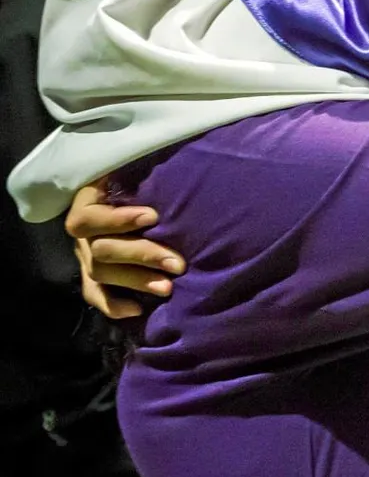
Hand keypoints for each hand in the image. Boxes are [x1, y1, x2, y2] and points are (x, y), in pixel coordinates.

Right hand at [66, 181, 179, 318]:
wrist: (137, 192)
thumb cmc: (144, 177)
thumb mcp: (138, 169)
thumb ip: (145, 170)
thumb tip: (175, 167)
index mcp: (87, 202)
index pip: (89, 218)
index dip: (118, 220)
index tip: (154, 216)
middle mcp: (83, 233)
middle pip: (101, 250)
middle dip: (142, 256)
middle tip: (178, 263)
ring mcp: (86, 256)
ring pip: (101, 274)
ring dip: (136, 281)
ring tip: (169, 286)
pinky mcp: (94, 276)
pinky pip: (95, 295)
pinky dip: (113, 305)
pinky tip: (137, 310)